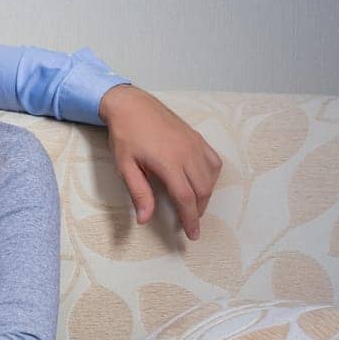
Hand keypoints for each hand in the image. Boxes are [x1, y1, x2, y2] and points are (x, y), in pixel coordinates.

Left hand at [99, 84, 221, 240]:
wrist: (131, 105)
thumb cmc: (125, 135)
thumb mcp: (125, 166)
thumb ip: (139, 193)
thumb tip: (145, 219)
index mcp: (169, 162)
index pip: (186, 199)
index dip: (190, 219)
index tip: (192, 234)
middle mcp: (187, 153)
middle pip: (202, 190)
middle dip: (198, 211)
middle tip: (189, 223)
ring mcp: (195, 144)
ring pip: (210, 177)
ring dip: (205, 195)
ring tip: (193, 205)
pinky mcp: (197, 137)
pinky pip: (213, 161)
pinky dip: (211, 176)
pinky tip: (201, 182)